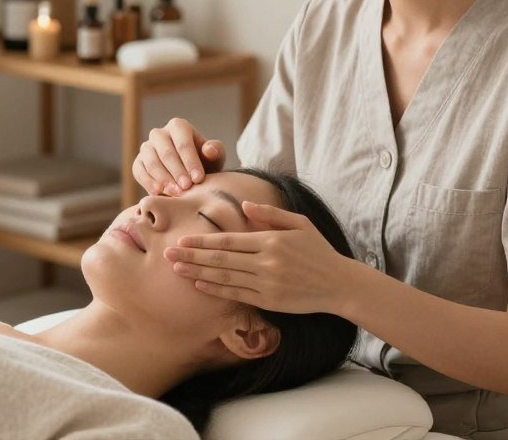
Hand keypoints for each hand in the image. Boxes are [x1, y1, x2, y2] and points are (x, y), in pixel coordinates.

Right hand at [132, 117, 225, 195]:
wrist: (189, 177)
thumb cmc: (204, 163)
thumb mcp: (215, 158)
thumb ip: (215, 151)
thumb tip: (209, 149)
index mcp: (178, 126)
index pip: (183, 142)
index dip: (190, 161)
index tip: (198, 179)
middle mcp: (159, 134)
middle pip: (166, 151)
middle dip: (177, 171)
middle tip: (187, 187)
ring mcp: (146, 147)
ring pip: (151, 161)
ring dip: (163, 178)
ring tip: (176, 193)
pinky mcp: (138, 162)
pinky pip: (139, 171)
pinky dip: (148, 183)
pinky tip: (159, 193)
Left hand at [163, 200, 353, 313]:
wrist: (339, 284)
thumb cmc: (318, 250)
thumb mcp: (299, 223)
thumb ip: (270, 214)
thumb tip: (243, 206)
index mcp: (271, 240)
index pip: (228, 241)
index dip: (202, 241)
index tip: (181, 239)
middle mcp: (266, 262)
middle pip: (220, 259)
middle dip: (191, 256)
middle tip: (167, 254)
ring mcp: (267, 283)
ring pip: (225, 278)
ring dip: (198, 274)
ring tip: (177, 270)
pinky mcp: (270, 301)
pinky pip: (237, 295)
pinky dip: (217, 290)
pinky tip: (200, 286)